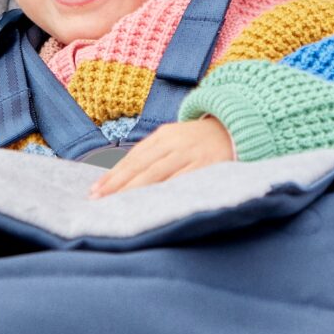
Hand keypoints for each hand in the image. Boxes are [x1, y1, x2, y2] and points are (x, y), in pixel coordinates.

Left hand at [89, 117, 235, 196]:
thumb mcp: (176, 140)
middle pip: (141, 166)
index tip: (96, 191)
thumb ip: (154, 155)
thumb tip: (124, 179)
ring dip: (136, 191)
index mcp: (164, 135)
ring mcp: (191, 154)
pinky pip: (182, 181)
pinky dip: (165, 192)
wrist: (238, 128)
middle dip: (118, 184)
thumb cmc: (200, 141)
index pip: (133, 157)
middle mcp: (175, 143)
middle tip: (99, 201)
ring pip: (158, 174)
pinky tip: (152, 203)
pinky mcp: (207, 165)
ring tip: (118, 205)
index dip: (114, 175)